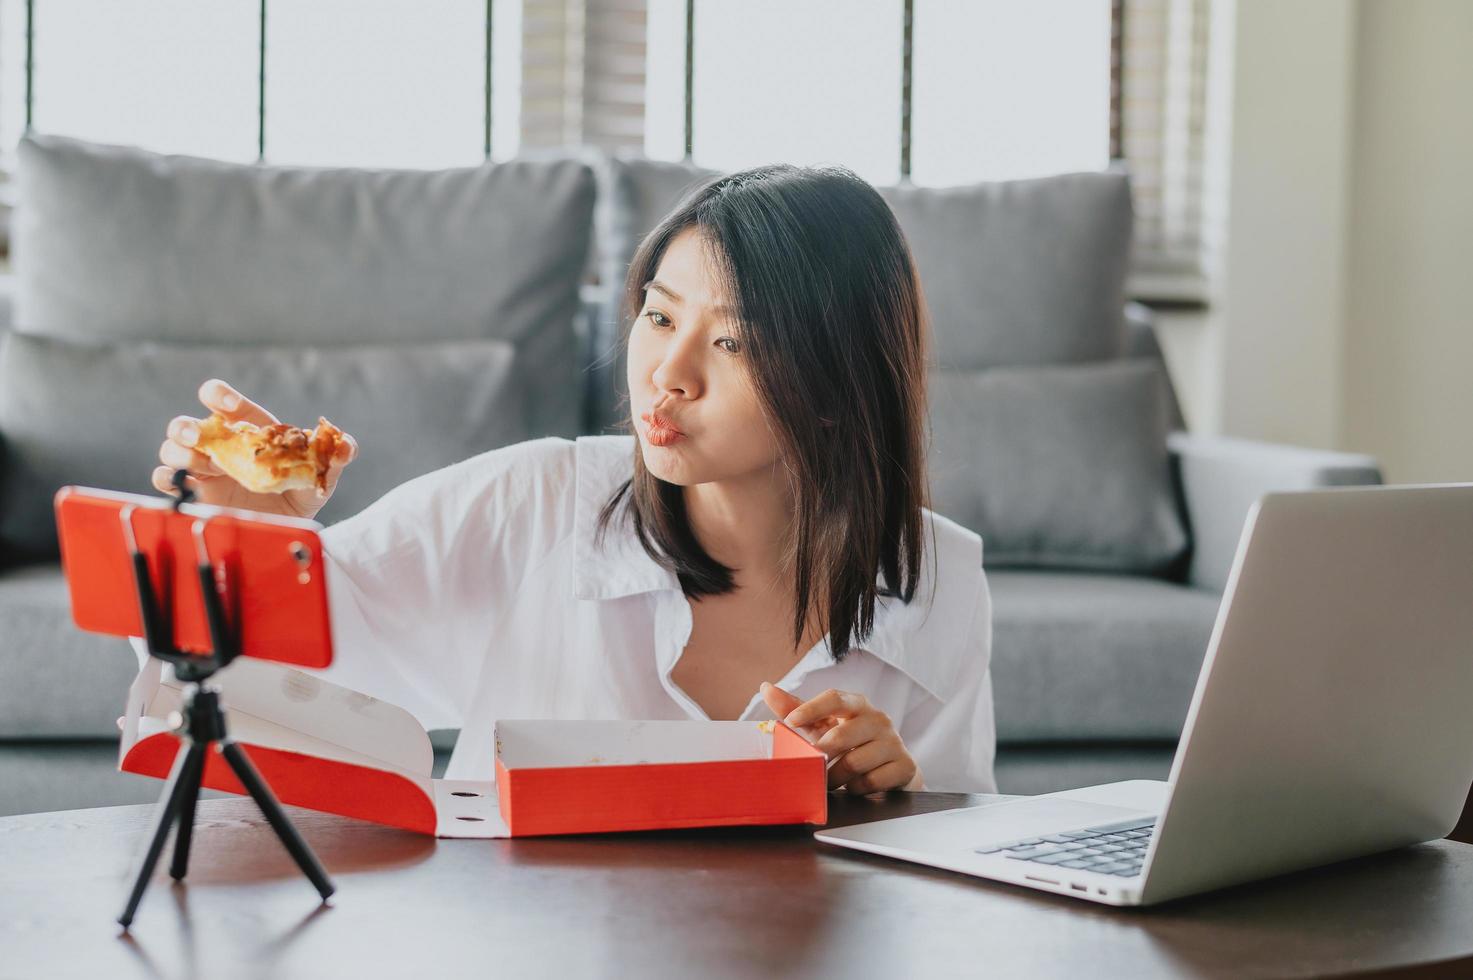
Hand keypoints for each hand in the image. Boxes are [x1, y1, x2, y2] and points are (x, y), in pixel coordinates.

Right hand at [152, 378, 356, 519]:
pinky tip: (186, 486)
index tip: (229, 404)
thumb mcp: (320, 474)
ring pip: (172, 450)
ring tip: (205, 466)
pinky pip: (165, 480)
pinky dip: (169, 480)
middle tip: (197, 435)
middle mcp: (220, 445)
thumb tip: (346, 446)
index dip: (221, 395)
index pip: (226, 403)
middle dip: (186, 425)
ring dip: (180, 453)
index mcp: (247, 430)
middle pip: (187, 424)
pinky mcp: (194, 493)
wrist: (289, 529)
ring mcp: (203, 469)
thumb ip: (333, 457)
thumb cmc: (299, 492)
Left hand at [760, 682, 923, 793]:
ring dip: (835, 777)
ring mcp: (893, 742)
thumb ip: (796, 709)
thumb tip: (766, 687)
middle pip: (841, 735)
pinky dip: (856, 788)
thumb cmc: (852, 742)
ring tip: (828, 781)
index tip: (790, 722)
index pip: (834, 698)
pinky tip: (854, 786)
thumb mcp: (825, 725)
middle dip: (820, 754)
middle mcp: (878, 719)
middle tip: (807, 766)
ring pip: (854, 762)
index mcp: (857, 705)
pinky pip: (871, 781)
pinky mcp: (904, 765)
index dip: (811, 709)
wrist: (895, 767)